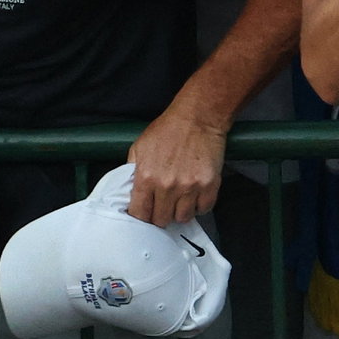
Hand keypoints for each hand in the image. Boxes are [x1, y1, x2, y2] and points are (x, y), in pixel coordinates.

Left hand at [127, 105, 226, 225]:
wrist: (196, 119)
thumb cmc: (166, 131)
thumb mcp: (139, 148)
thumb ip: (132, 171)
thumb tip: (129, 192)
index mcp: (146, 176)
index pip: (139, 212)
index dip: (140, 216)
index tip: (143, 214)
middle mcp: (167, 186)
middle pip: (161, 219)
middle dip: (159, 216)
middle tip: (161, 207)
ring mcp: (190, 187)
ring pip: (182, 218)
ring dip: (179, 213)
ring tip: (177, 201)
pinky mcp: (209, 186)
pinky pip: (203, 210)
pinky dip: (198, 207)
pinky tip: (193, 196)